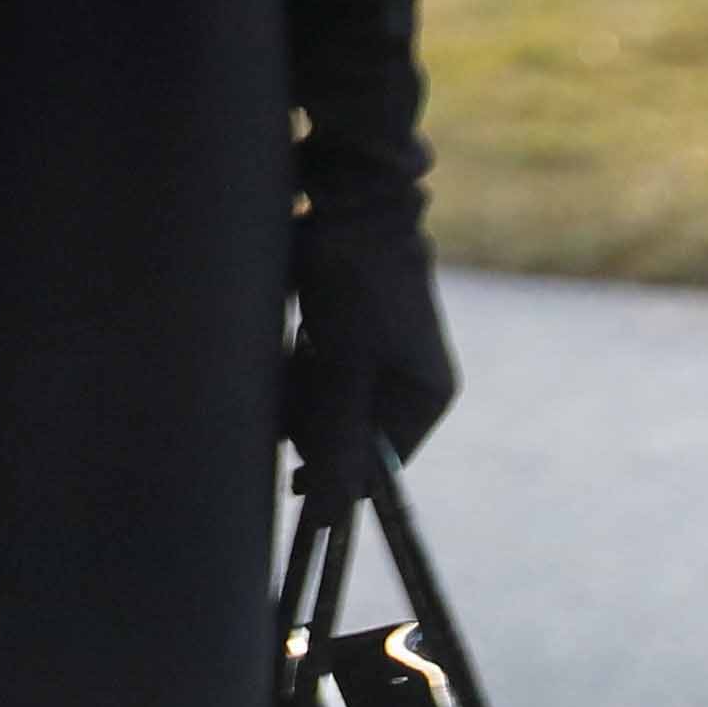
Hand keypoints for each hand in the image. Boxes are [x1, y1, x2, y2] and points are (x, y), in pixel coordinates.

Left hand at [288, 203, 458, 501]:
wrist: (349, 197)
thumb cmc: (356, 282)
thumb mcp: (344, 366)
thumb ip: (338, 436)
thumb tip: (332, 509)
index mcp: (425, 394)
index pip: (380, 463)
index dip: (335, 473)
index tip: (293, 477)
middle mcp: (406, 378)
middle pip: (349, 431)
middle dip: (310, 424)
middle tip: (282, 400)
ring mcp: (375, 352)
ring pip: (326, 400)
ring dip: (297, 394)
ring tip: (288, 360)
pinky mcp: (344, 328)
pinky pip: (314, 369)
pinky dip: (294, 367)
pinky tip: (287, 342)